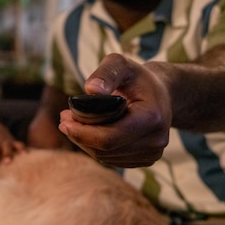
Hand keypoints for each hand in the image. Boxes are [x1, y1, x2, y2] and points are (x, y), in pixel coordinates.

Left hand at [58, 53, 171, 167]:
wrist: (161, 92)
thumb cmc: (136, 77)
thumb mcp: (120, 65)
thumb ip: (106, 73)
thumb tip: (91, 90)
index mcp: (152, 118)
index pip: (109, 137)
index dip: (82, 132)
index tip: (63, 119)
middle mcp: (156, 140)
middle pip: (105, 149)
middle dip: (79, 135)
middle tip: (64, 117)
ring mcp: (152, 153)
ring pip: (105, 157)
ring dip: (84, 141)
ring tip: (73, 121)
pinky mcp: (146, 160)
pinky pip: (111, 159)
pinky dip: (95, 147)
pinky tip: (88, 131)